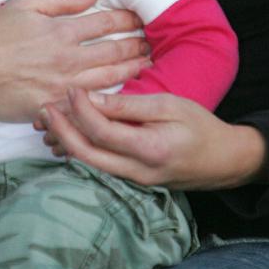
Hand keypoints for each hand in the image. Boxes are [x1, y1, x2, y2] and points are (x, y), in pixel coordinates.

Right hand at [0, 0, 148, 122]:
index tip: (141, 19)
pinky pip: (86, 107)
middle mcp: (66, 59)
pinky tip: (121, 99)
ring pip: (108, 81)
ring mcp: (61, 87)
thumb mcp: (24, 4)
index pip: (106, 24)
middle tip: (153, 45)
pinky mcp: (52, 109)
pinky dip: (107, 102)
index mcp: (61, 32)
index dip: (128, 21)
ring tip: (148, 68)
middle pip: (114, 54)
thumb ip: (62, 0)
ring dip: (132, 73)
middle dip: (137, 48)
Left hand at [36, 88, 266, 190]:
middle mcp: (136, 171)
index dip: (81, 109)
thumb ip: (130, 105)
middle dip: (61, 130)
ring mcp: (133, 180)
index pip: (101, 131)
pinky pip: (99, 166)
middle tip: (45, 107)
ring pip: (89, 164)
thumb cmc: (200, 126)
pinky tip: (70, 134)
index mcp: (148, 149)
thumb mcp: (169, 106)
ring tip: (50, 118)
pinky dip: (81, 149)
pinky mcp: (132, 180)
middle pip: (86, 155)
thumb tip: (93, 99)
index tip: (71, 88)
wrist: (224, 160)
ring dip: (67, 141)